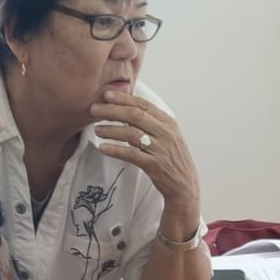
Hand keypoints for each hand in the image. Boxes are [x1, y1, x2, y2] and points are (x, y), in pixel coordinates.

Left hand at [90, 90, 201, 209]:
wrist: (185, 184)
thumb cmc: (172, 158)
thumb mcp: (167, 135)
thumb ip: (151, 122)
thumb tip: (127, 107)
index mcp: (168, 122)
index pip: (143, 104)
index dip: (123, 98)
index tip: (106, 95)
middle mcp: (165, 133)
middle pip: (135, 115)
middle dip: (112, 110)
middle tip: (94, 110)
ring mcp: (160, 149)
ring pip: (131, 134)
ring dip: (111, 130)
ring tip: (97, 130)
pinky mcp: (154, 165)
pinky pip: (131, 154)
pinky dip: (115, 150)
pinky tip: (103, 147)